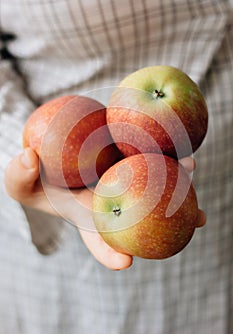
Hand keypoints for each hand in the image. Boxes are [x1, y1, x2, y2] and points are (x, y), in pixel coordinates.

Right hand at [4, 148, 205, 269]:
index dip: (109, 252)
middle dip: (167, 219)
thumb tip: (31, 157)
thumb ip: (18, 176)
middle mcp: (113, 202)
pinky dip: (163, 150)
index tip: (125, 262)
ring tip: (191, 169)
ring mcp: (123, 179)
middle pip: (141, 214)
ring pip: (152, 182)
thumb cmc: (38, 177)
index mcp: (88, 217)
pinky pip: (148, 154)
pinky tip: (179, 143)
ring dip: (176, 179)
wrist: (53, 153)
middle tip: (193, 221)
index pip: (98, 239)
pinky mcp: (128, 156)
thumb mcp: (20, 182)